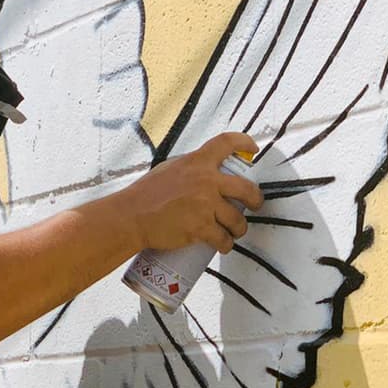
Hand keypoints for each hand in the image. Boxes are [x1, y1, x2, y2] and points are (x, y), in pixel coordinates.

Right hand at [122, 132, 264, 253]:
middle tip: (255, 204)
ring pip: (238, 220)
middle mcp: (206, 180)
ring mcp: (205, 205)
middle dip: (256, 199)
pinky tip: (223, 245)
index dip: (245, 142)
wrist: (131, 216)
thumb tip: (206, 170)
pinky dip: (226, 245)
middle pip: (247, 189)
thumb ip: (191, 168)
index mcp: (197, 162)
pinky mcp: (201, 228)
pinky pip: (224, 239)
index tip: (254, 148)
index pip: (227, 143)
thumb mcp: (170, 169)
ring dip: (239, 228)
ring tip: (233, 231)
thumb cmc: (146, 194)